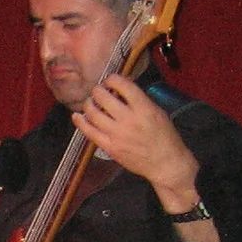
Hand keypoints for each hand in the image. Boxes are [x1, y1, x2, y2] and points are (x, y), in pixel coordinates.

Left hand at [73, 76, 201, 212]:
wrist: (165, 162)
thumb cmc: (164, 137)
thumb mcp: (157, 112)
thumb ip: (139, 101)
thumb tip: (120, 91)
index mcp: (144, 108)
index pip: (123, 86)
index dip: (112, 79)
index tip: (110, 80)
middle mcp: (129, 120)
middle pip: (104, 98)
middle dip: (98, 90)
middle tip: (98, 91)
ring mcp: (117, 135)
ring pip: (93, 114)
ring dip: (88, 104)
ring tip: (90, 102)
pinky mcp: (110, 147)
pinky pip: (90, 132)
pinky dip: (81, 122)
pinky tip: (77, 116)